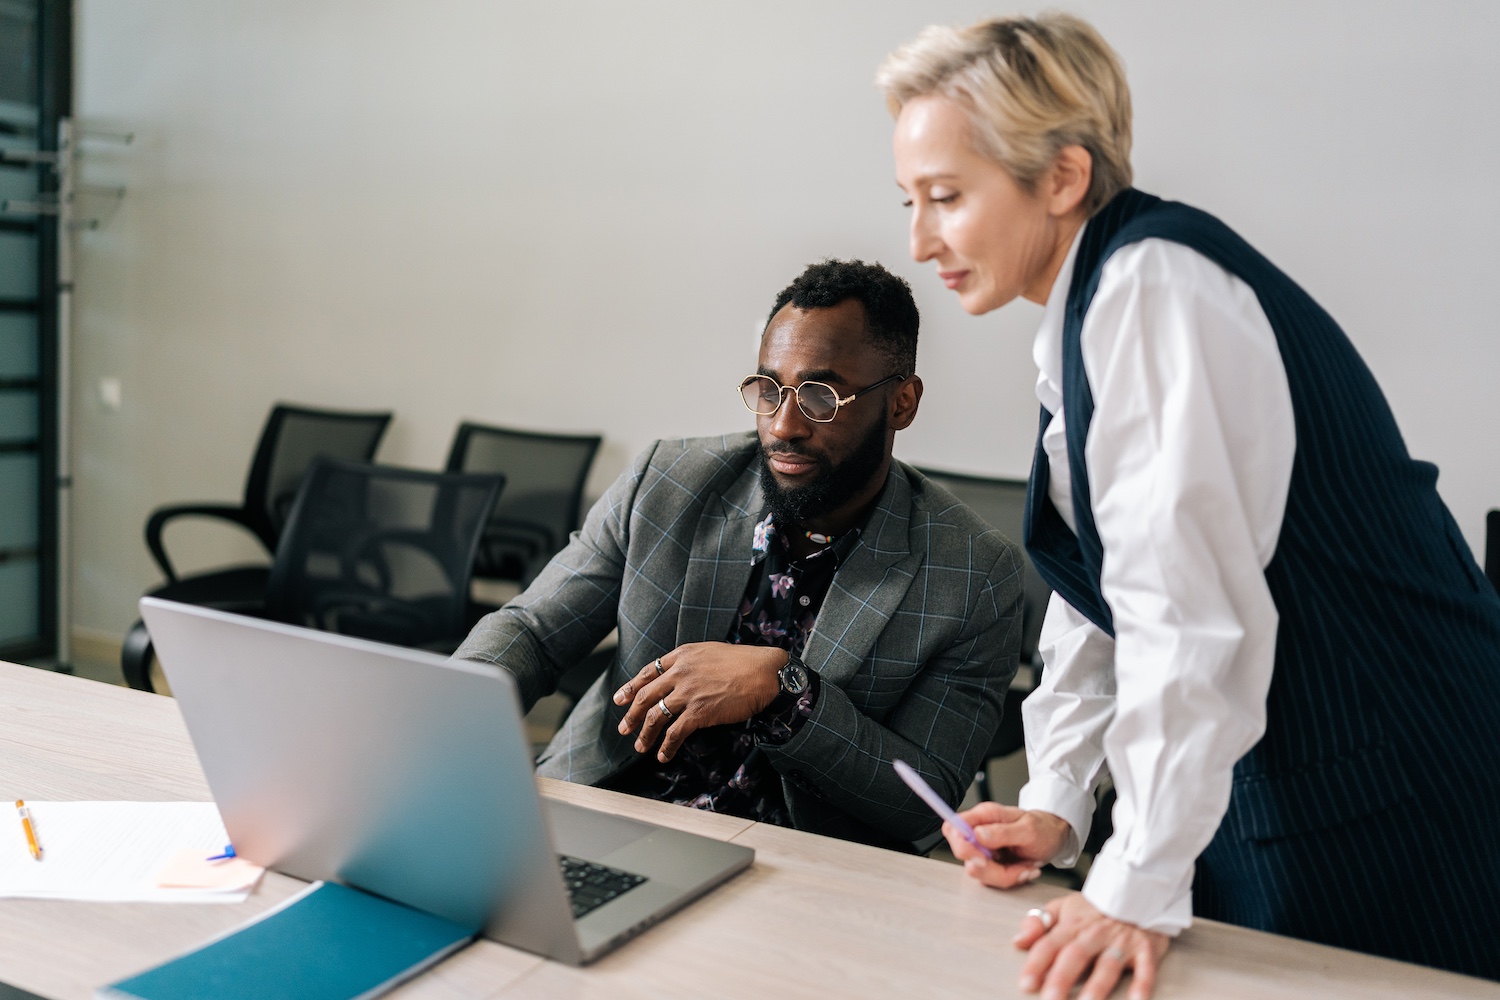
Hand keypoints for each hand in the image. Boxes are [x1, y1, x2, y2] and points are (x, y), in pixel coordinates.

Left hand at [612, 643, 785, 761]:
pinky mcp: (699, 712)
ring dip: (645, 734)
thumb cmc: (743, 662)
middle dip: (630, 714)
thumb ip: (690, 663)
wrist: (764, 673)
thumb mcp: (709, 652)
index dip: (631, 687)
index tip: (621, 698)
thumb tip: (679, 676)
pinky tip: (663, 755)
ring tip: (640, 746)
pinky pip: (675, 733)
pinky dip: (666, 747)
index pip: (648, 672)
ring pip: (655, 716)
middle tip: (623, 727)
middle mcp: (680, 673)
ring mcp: (688, 693)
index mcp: (682, 656)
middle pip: (645, 696)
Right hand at [943, 802, 1070, 886]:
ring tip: (1025, 867)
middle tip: (1012, 866)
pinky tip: (1024, 870)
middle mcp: (979, 831)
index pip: (953, 828)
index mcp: (984, 816)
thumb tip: (977, 834)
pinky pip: (991, 878)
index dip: (960, 845)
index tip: (981, 857)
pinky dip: (1009, 878)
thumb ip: (1002, 832)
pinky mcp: (990, 864)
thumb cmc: (1043, 829)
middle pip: (964, 855)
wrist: (1054, 838)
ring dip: (1003, 875)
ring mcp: (983, 849)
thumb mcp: (1029, 829)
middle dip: (988, 867)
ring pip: (978, 871)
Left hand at [1015, 893, 1169, 999]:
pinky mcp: (1145, 949)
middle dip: (1062, 977)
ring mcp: (1121, 941)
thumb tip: (1018, 941)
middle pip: (1076, 955)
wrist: (1138, 889)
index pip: (1049, 944)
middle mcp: (1095, 933)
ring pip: (1108, 965)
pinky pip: (1146, 968)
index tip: (1026, 983)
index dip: (1036, 964)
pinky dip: (1142, 984)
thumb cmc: (1097, 907)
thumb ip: (1039, 923)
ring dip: (1097, 986)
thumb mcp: (1064, 906)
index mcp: (1072, 924)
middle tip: (1051, 998)